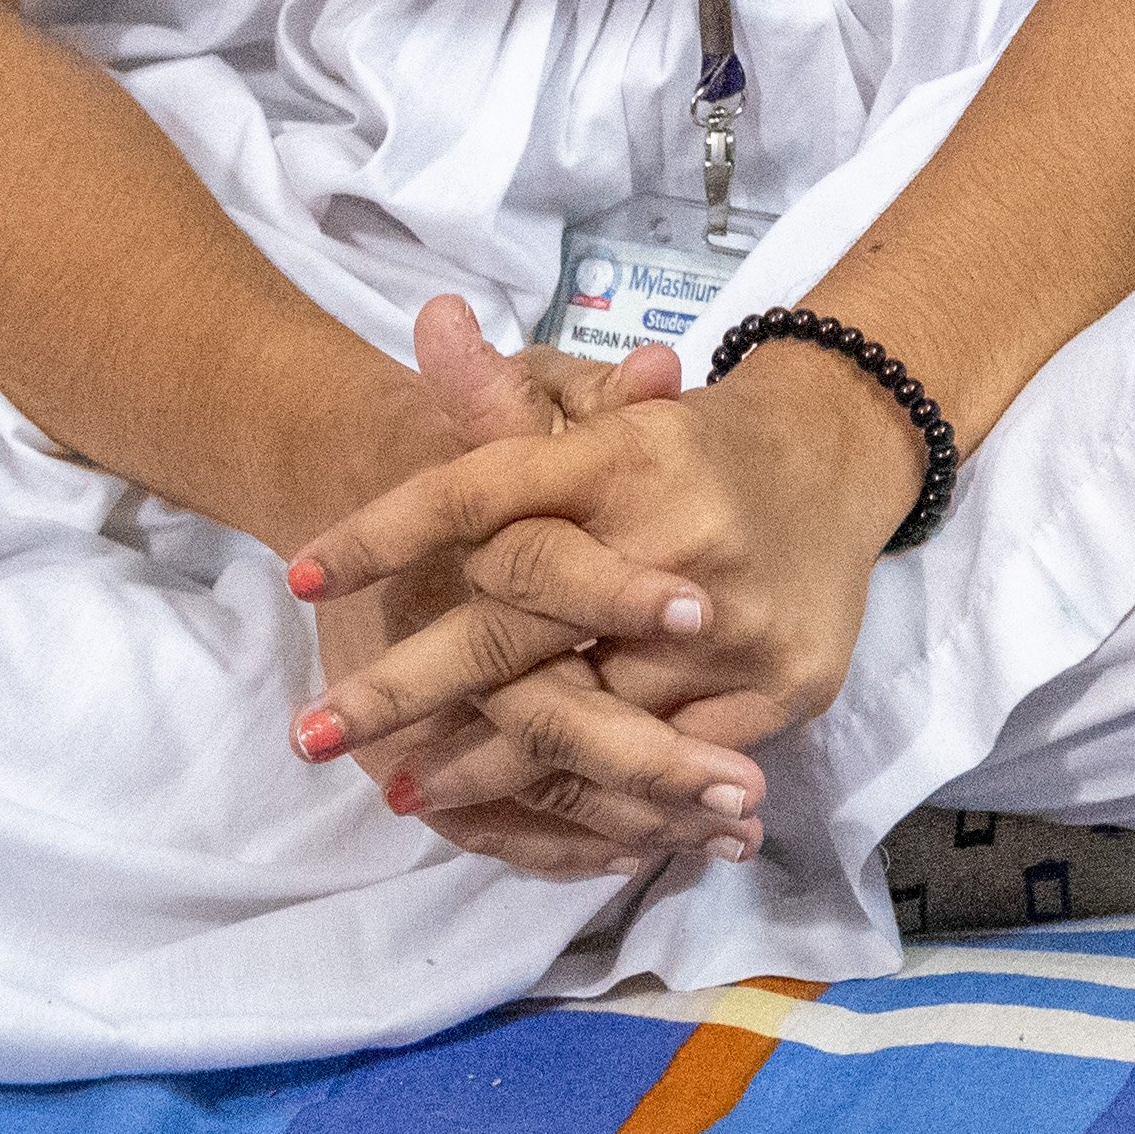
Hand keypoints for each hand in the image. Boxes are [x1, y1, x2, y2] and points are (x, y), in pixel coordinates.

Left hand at [285, 297, 894, 871]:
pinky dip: (586, 798)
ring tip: (400, 786)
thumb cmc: (686, 447)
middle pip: (513, 631)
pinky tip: (513, 814)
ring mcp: (735, 625)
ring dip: (479, 765)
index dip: (383, 533)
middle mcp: (678, 538)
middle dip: (402, 688)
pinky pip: (663, 766)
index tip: (296, 577)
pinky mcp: (781, 688)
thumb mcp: (598, 412)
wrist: (838, 461)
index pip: (480, 494)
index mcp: (624, 457)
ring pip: (581, 718)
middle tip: (310, 735)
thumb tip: (428, 319)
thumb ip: (501, 392)